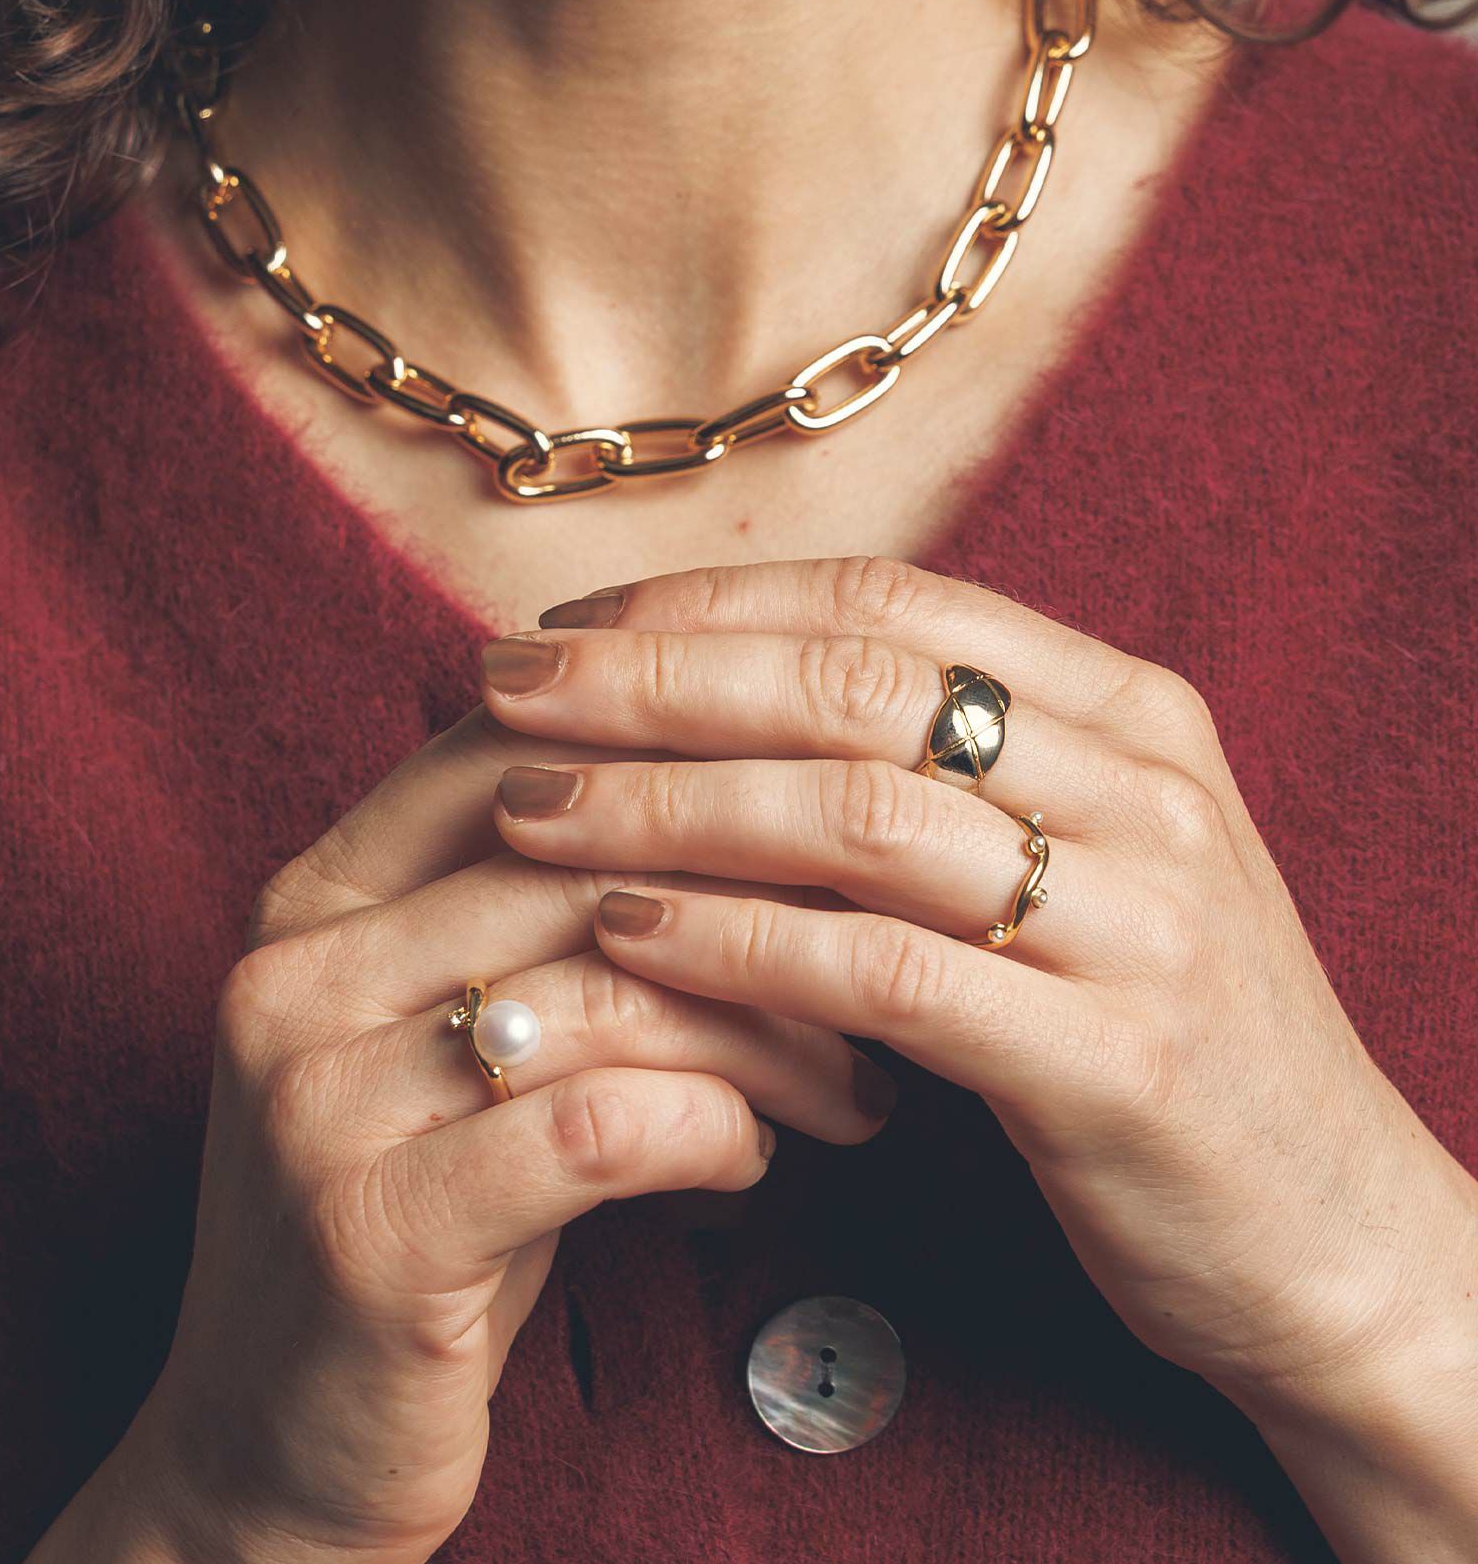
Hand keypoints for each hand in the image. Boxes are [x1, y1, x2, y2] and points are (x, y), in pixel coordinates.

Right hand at [29, 705, 889, 1563]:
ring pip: (608, 988)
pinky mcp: (371, 1231)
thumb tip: (768, 787)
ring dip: (765, 1033)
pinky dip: (711, 1128)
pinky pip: (599, 1127)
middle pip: (586, 865)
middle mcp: (295, 972)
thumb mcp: (465, 1036)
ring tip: (845, 1083)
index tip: (820, 796)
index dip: (682, 753)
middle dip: (761, 907)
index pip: (512, 748)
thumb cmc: (427, 1208)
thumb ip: (551, 910)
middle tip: (884, 952)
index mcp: (317, 897)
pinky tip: (753, 1160)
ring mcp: (320, 1100)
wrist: (274, 1445)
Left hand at [481, 556, 1477, 1561]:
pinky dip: (742, 944)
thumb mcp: (1080, 866)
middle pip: (858, 684)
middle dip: (659, 678)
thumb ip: (947, 777)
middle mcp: (1148, 786)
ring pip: (862, 814)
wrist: (1335, 1235)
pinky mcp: (1118, 1062)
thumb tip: (729, 702)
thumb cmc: (1159, 1035)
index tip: (572, 626)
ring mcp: (1146, 918)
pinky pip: (889, 974)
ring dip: (671, 804)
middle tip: (503, 690)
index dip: (713, 603)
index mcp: (1132, 712)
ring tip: (533, 810)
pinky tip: (631, 934)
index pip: (890, 603)